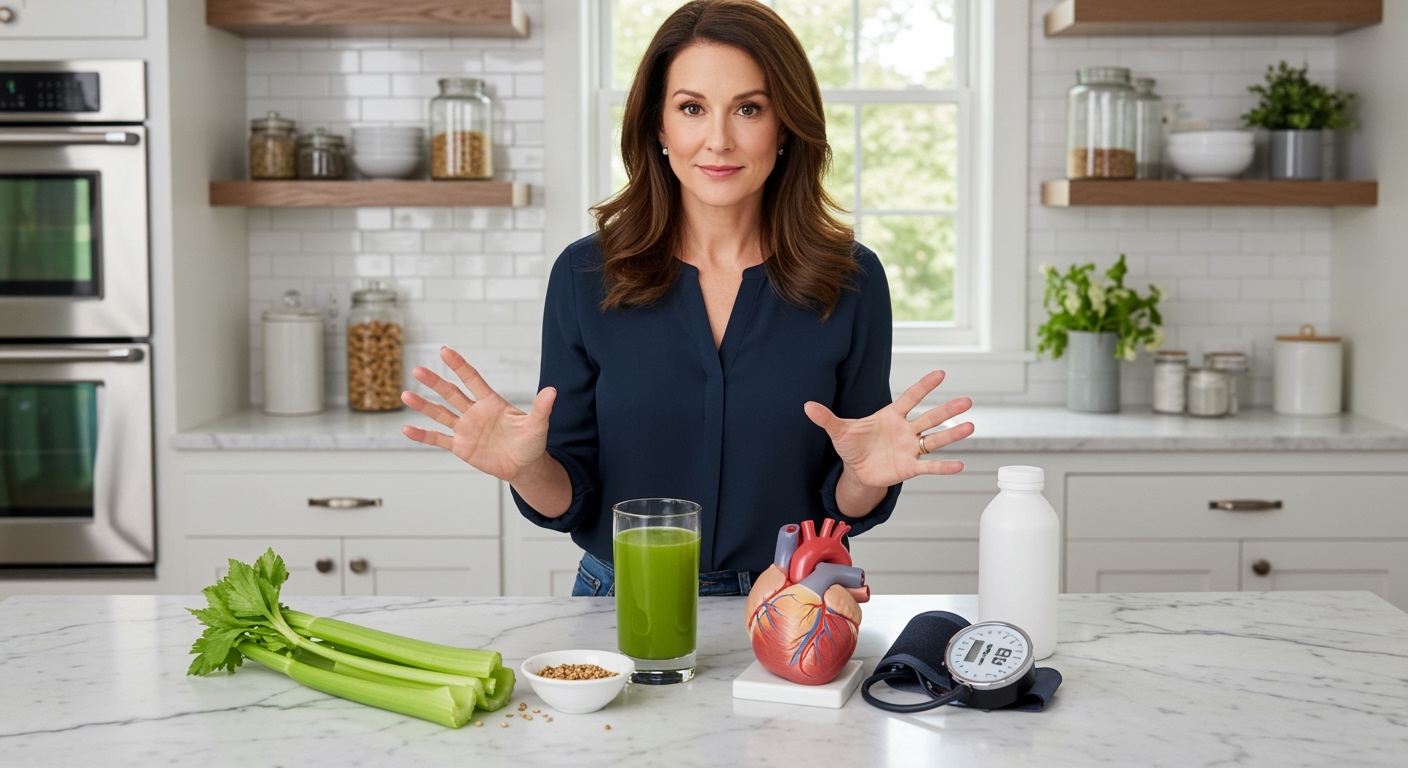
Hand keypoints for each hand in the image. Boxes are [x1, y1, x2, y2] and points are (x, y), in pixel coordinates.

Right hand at [401, 346, 556, 482]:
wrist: (524, 466)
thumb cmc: (532, 443)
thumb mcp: (538, 425)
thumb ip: (542, 408)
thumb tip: (553, 391)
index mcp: (491, 402)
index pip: (472, 380)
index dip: (459, 366)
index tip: (445, 351)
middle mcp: (475, 412)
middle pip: (451, 393)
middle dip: (435, 382)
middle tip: (418, 370)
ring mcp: (466, 429)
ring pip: (441, 414)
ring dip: (424, 405)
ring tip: (406, 395)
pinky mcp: (461, 446)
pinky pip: (438, 439)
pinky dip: (423, 435)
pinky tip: (407, 429)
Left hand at [803, 371, 973, 488]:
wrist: (856, 470)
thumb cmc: (852, 446)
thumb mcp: (838, 431)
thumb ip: (826, 418)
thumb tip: (806, 405)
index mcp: (890, 416)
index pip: (910, 397)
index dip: (924, 386)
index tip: (941, 373)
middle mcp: (905, 430)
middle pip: (929, 417)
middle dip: (947, 409)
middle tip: (967, 401)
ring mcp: (910, 448)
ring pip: (935, 439)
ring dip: (952, 434)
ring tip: (970, 426)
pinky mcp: (909, 467)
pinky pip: (929, 467)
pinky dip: (943, 467)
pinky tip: (960, 466)